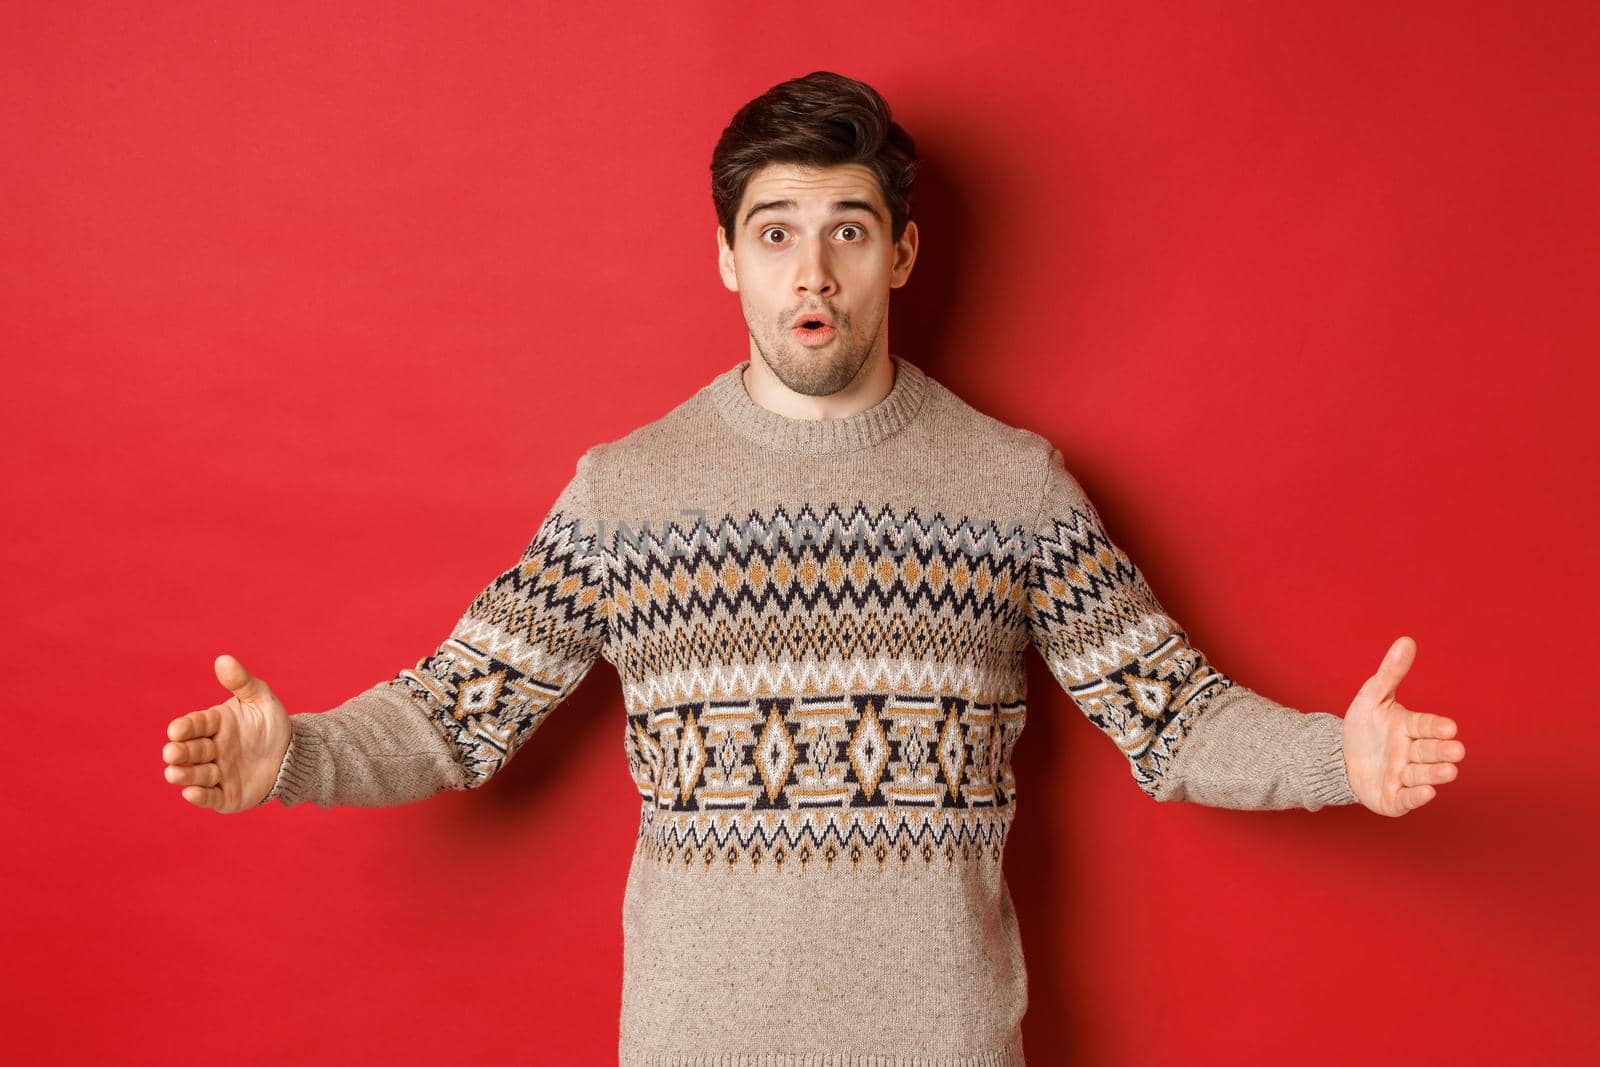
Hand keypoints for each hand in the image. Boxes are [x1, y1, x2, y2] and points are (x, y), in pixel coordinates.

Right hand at [163, 654, 291, 812]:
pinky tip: (191, 793)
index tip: (176, 730)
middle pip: (190, 751)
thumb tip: (223, 659)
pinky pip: (210, 797)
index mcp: (214, 724)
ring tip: (174, 773)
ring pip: (195, 775)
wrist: (293, 754)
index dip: (185, 728)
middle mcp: (210, 749)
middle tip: (172, 752)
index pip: (195, 724)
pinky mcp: (225, 796)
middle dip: (180, 752)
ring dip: (185, 774)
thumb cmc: (270, 724)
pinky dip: (200, 796)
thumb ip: (241, 682)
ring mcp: (216, 773)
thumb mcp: (260, 699)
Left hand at [1342, 636, 1464, 815]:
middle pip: (1430, 751)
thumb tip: (1406, 640)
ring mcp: (1404, 777)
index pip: (1426, 726)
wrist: (1339, 758)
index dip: (1436, 727)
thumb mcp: (1372, 697)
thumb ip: (1390, 672)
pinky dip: (1417, 796)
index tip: (1449, 727)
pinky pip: (1406, 798)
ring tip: (1449, 770)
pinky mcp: (1393, 798)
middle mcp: (1412, 754)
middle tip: (1456, 750)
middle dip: (1442, 751)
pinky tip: (1427, 792)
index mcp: (1410, 729)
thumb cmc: (1363, 727)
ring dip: (1435, 773)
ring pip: (1422, 775)